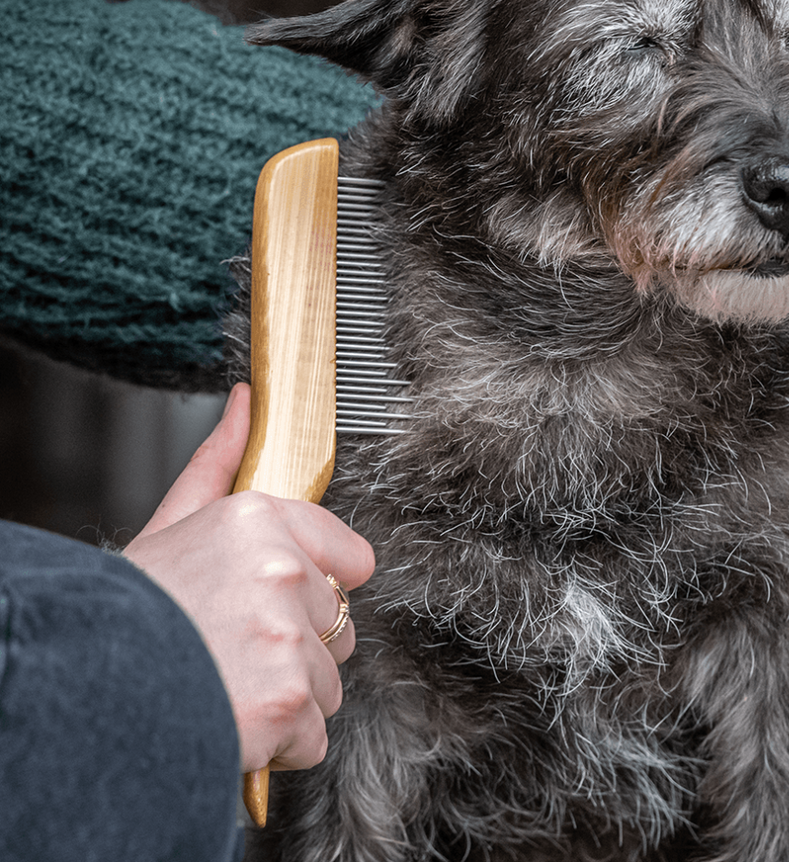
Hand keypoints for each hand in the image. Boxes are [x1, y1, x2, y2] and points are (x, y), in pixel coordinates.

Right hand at [124, 383, 373, 772]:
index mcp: (258, 520)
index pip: (350, 556)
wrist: (80, 696)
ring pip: (329, 681)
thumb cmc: (126, 616)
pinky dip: (281, 745)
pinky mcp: (289, 697)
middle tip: (234, 650)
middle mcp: (282, 570)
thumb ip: (219, 462)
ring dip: (288, 698)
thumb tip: (247, 402)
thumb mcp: (170, 526)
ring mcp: (288, 635)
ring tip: (226, 685)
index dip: (320, 589)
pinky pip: (315, 733)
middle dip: (298, 647)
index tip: (287, 604)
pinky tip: (231, 722)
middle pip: (339, 624)